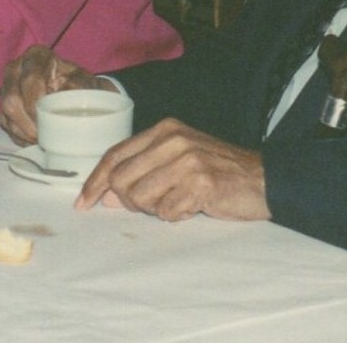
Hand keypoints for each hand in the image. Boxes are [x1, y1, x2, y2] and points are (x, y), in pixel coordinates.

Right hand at [0, 45, 99, 144]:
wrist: (75, 90)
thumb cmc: (79, 84)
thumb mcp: (84, 81)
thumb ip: (78, 86)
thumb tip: (67, 94)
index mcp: (36, 56)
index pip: (31, 80)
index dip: (37, 102)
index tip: (50, 119)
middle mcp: (15, 69)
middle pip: (12, 99)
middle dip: (29, 122)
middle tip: (44, 137)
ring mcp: (6, 87)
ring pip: (6, 114)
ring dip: (24, 132)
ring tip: (41, 141)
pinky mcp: (3, 106)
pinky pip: (5, 124)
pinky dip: (20, 136)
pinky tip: (34, 141)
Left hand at [76, 118, 269, 221]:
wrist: (263, 179)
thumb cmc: (217, 171)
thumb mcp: (178, 161)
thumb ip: (142, 172)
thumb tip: (107, 197)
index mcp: (165, 129)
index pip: (115, 154)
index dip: (95, 181)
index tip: (83, 203)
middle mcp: (174, 140)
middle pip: (121, 180)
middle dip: (130, 201)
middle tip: (156, 204)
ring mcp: (188, 160)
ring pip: (141, 198)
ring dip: (156, 209)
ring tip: (180, 201)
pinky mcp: (201, 183)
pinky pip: (167, 212)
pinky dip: (177, 216)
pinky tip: (195, 206)